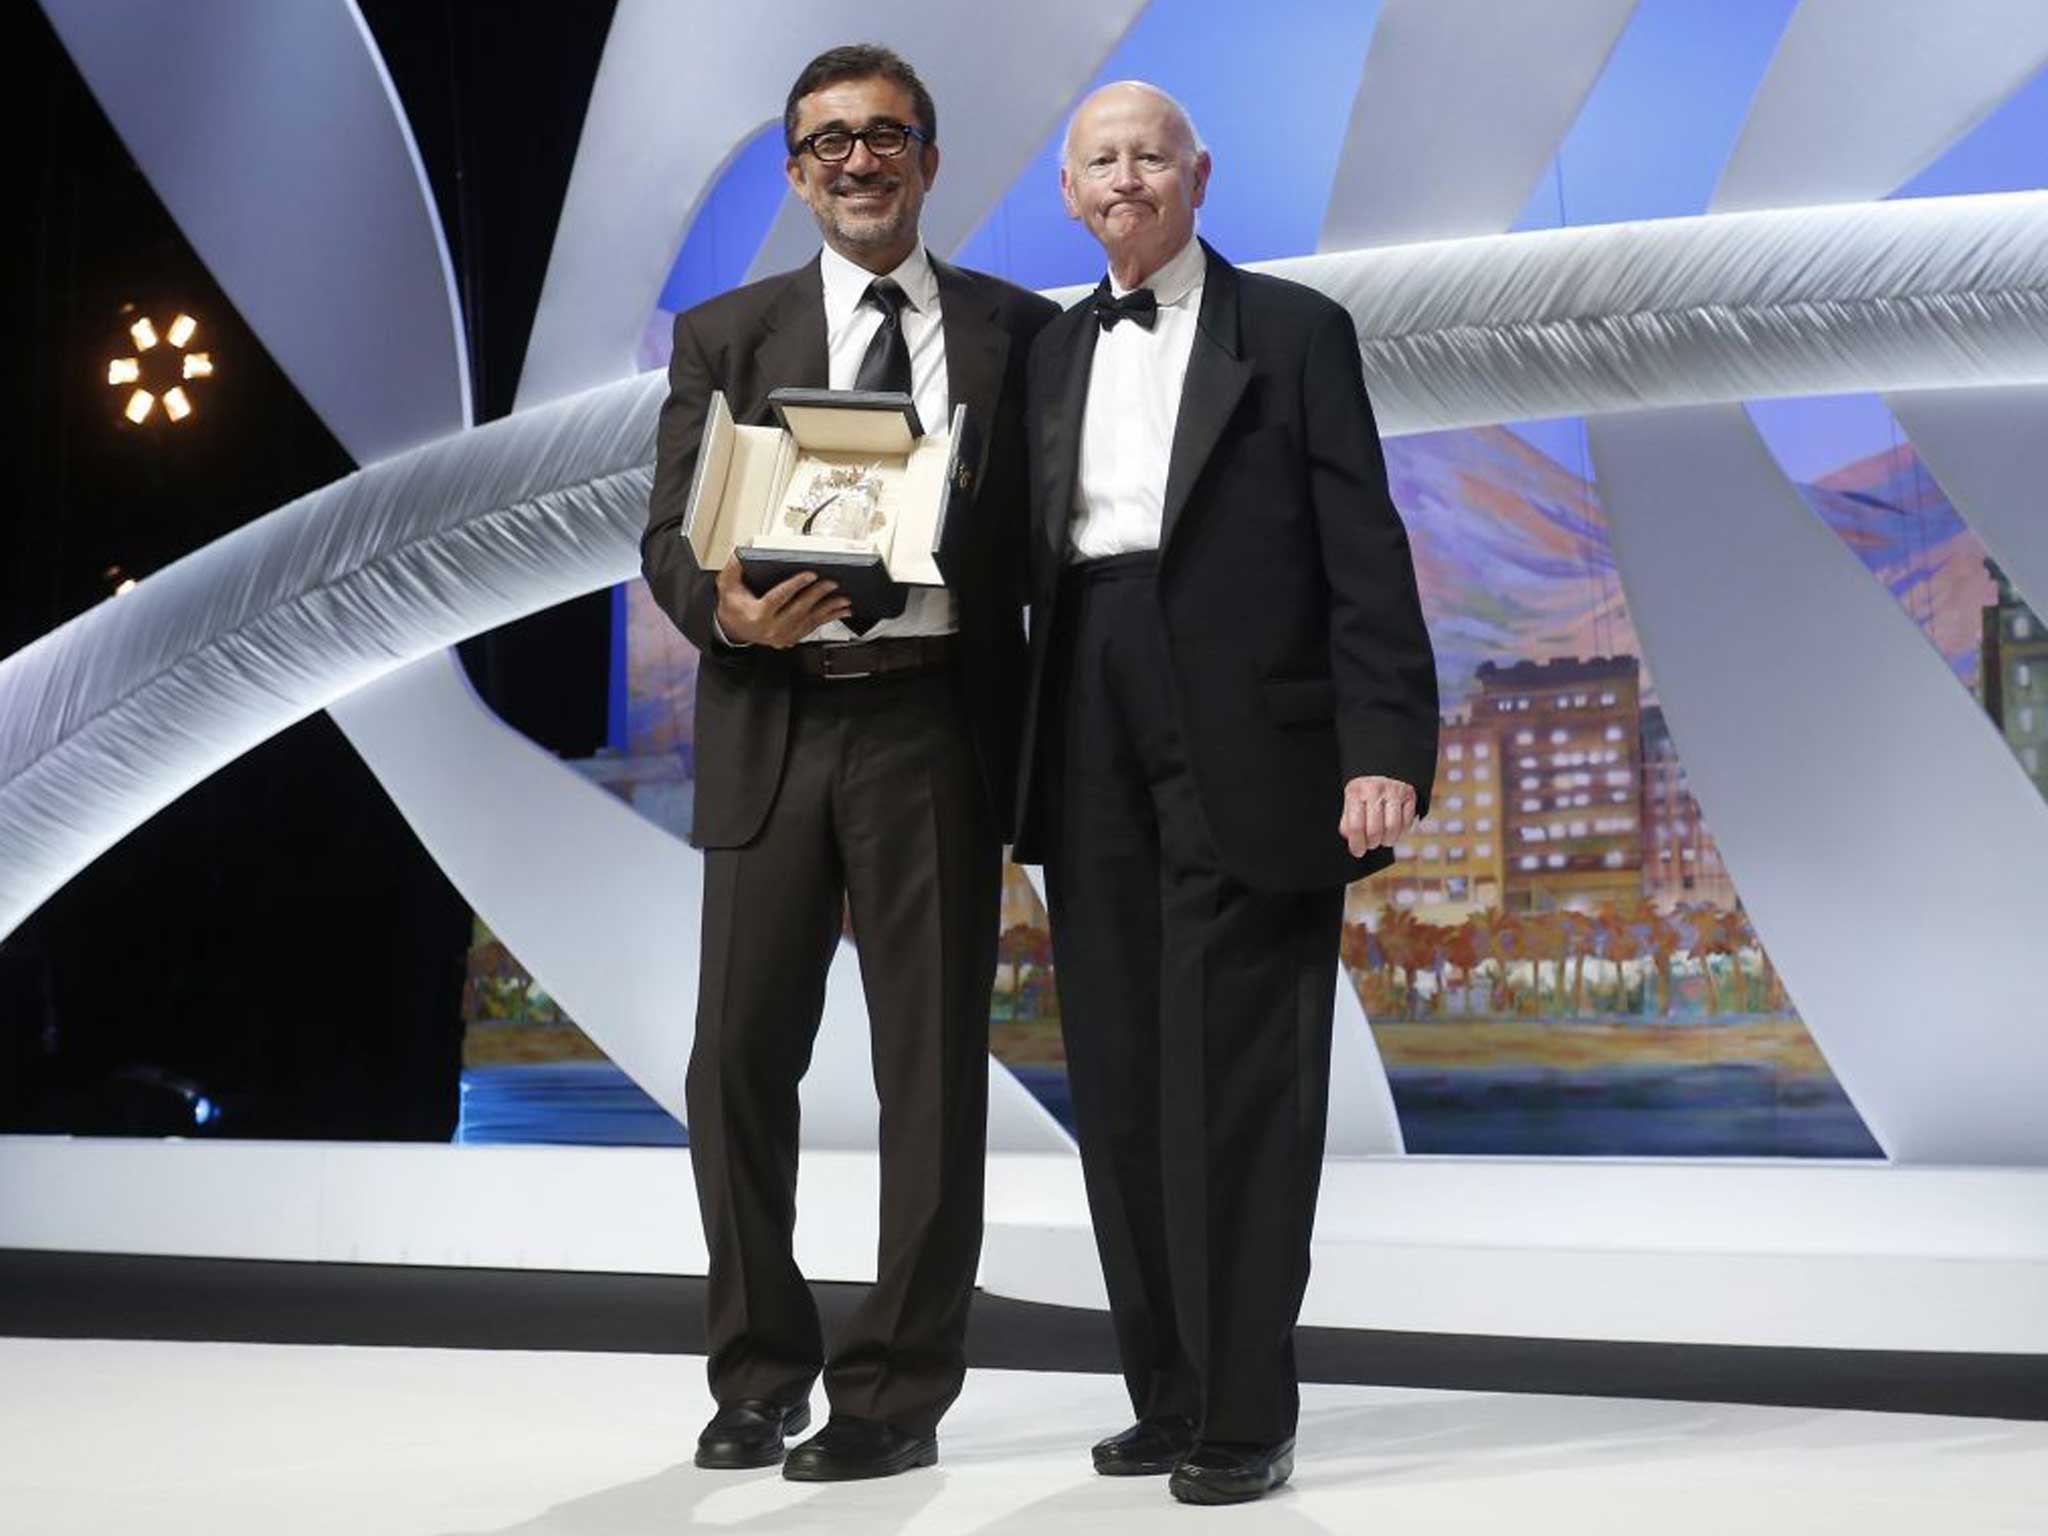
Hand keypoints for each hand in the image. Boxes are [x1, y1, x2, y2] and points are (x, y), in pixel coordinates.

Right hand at [713, 558, 850, 647]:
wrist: (734, 629)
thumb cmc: (733, 605)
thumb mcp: (727, 586)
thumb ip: (733, 569)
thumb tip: (742, 553)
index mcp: (758, 614)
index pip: (779, 597)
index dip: (796, 585)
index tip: (810, 574)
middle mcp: (772, 628)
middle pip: (799, 610)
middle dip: (818, 595)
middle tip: (832, 583)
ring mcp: (783, 636)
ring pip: (810, 621)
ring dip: (829, 609)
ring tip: (843, 600)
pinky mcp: (791, 638)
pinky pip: (812, 628)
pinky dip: (828, 619)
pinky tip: (840, 611)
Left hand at [1339, 776, 1417, 856]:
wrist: (1383, 767)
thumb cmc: (1363, 792)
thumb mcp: (1350, 801)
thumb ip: (1348, 821)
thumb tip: (1353, 840)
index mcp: (1355, 792)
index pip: (1355, 826)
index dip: (1357, 844)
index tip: (1357, 852)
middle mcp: (1375, 790)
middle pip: (1375, 830)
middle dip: (1372, 843)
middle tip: (1371, 844)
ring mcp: (1394, 791)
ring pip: (1393, 828)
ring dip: (1387, 840)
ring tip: (1382, 839)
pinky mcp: (1409, 794)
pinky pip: (1407, 823)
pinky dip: (1401, 832)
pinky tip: (1394, 829)